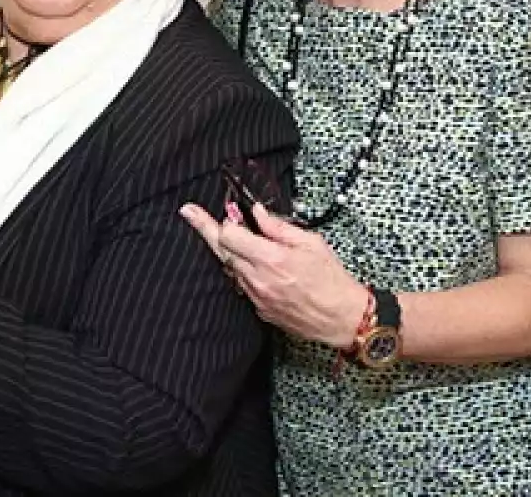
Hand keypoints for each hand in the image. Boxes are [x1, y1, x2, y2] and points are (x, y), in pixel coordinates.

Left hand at [180, 202, 366, 348]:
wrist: (341, 318)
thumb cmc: (332, 280)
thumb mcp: (311, 243)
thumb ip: (279, 227)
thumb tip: (258, 213)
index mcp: (272, 259)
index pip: (230, 235)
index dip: (228, 221)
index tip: (229, 213)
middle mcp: (259, 279)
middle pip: (221, 250)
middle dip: (206, 228)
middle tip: (189, 212)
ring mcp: (256, 296)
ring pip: (230, 268)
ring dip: (231, 252)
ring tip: (234, 237)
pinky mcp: (259, 309)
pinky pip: (242, 285)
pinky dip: (244, 271)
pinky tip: (255, 265)